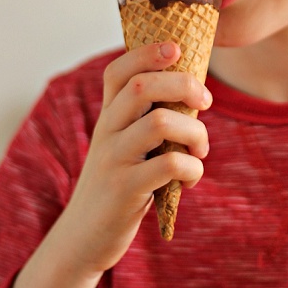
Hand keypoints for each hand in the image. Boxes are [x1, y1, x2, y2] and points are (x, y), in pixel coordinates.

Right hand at [57, 41, 210, 275]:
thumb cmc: (118, 185)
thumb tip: (192, 92)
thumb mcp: (123, 146)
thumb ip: (145, 119)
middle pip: (142, 86)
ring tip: (200, 149)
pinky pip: (168, 165)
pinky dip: (192, 168)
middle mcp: (106, 131)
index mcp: (107, 116)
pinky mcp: (125, 190)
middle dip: (183, 85)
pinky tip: (190, 178)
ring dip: (195, 132)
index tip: (177, 48)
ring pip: (160, 122)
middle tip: (205, 101)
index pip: (118, 70)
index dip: (147, 52)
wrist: (83, 239)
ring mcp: (113, 160)